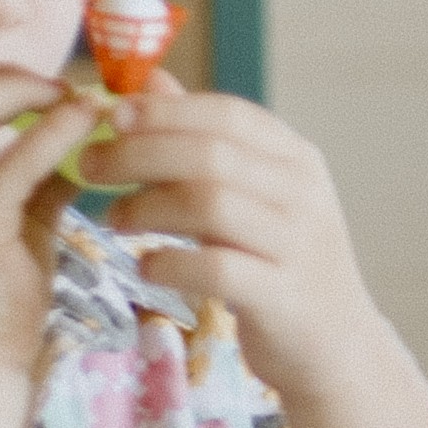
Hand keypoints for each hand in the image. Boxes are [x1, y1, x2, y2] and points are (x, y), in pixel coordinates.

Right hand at [0, 63, 100, 379]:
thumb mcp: (11, 231)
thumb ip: (35, 182)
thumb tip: (78, 138)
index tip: (38, 87)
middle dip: (6, 75)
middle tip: (62, 86)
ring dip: (27, 90)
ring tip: (76, 100)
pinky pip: (13, 159)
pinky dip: (55, 131)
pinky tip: (88, 125)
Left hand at [93, 81, 380, 398]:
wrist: (336, 346)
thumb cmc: (280, 263)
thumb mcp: (253, 195)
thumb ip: (204, 140)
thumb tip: (149, 81)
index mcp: (296, 159)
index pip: (227, 114)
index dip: (164, 110)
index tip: (111, 115)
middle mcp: (303, 194)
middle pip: (210, 154)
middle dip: (139, 153)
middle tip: (91, 164)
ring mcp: (297, 246)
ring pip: (211, 204)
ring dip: (148, 206)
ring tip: (114, 218)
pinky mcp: (284, 297)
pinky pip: (217, 269)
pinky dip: (171, 263)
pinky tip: (144, 267)